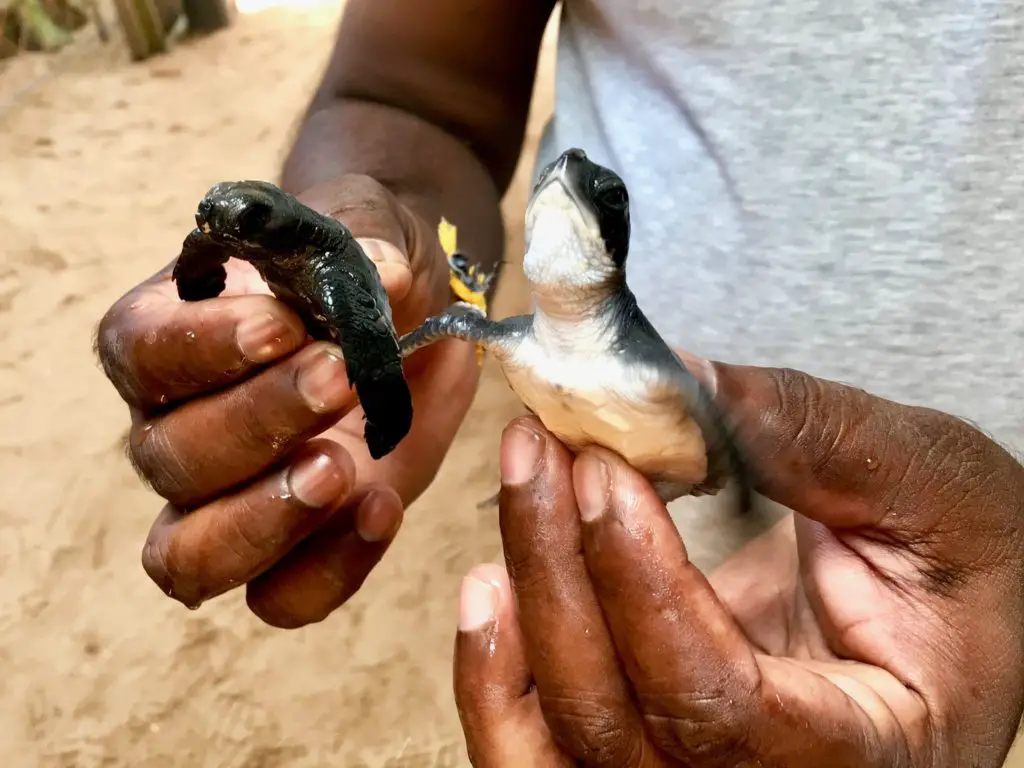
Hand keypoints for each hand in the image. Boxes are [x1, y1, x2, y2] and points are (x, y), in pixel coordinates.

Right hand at [96, 174, 479, 626]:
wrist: (420, 316)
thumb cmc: (370, 267)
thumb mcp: (373, 230)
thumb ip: (362, 238)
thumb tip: (376, 270)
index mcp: (172, 333)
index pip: (142, 351)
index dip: (203, 348)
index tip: (283, 326)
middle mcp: (179, 425)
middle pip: (170, 457)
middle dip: (256, 423)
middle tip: (340, 378)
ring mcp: (231, 501)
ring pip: (192, 554)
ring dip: (265, 520)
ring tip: (346, 467)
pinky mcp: (294, 548)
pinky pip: (279, 597)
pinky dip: (328, 571)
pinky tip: (383, 509)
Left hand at [453, 363, 1023, 766]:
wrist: (933, 615)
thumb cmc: (958, 565)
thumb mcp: (933, 488)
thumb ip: (815, 435)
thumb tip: (675, 381)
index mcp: (863, 755)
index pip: (716, 703)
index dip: (640, 585)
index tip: (604, 468)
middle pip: (616, 730)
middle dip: (559, 576)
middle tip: (539, 448)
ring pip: (561, 752)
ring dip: (511, 627)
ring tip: (515, 500)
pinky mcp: (649, 749)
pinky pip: (548, 748)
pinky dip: (500, 677)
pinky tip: (492, 586)